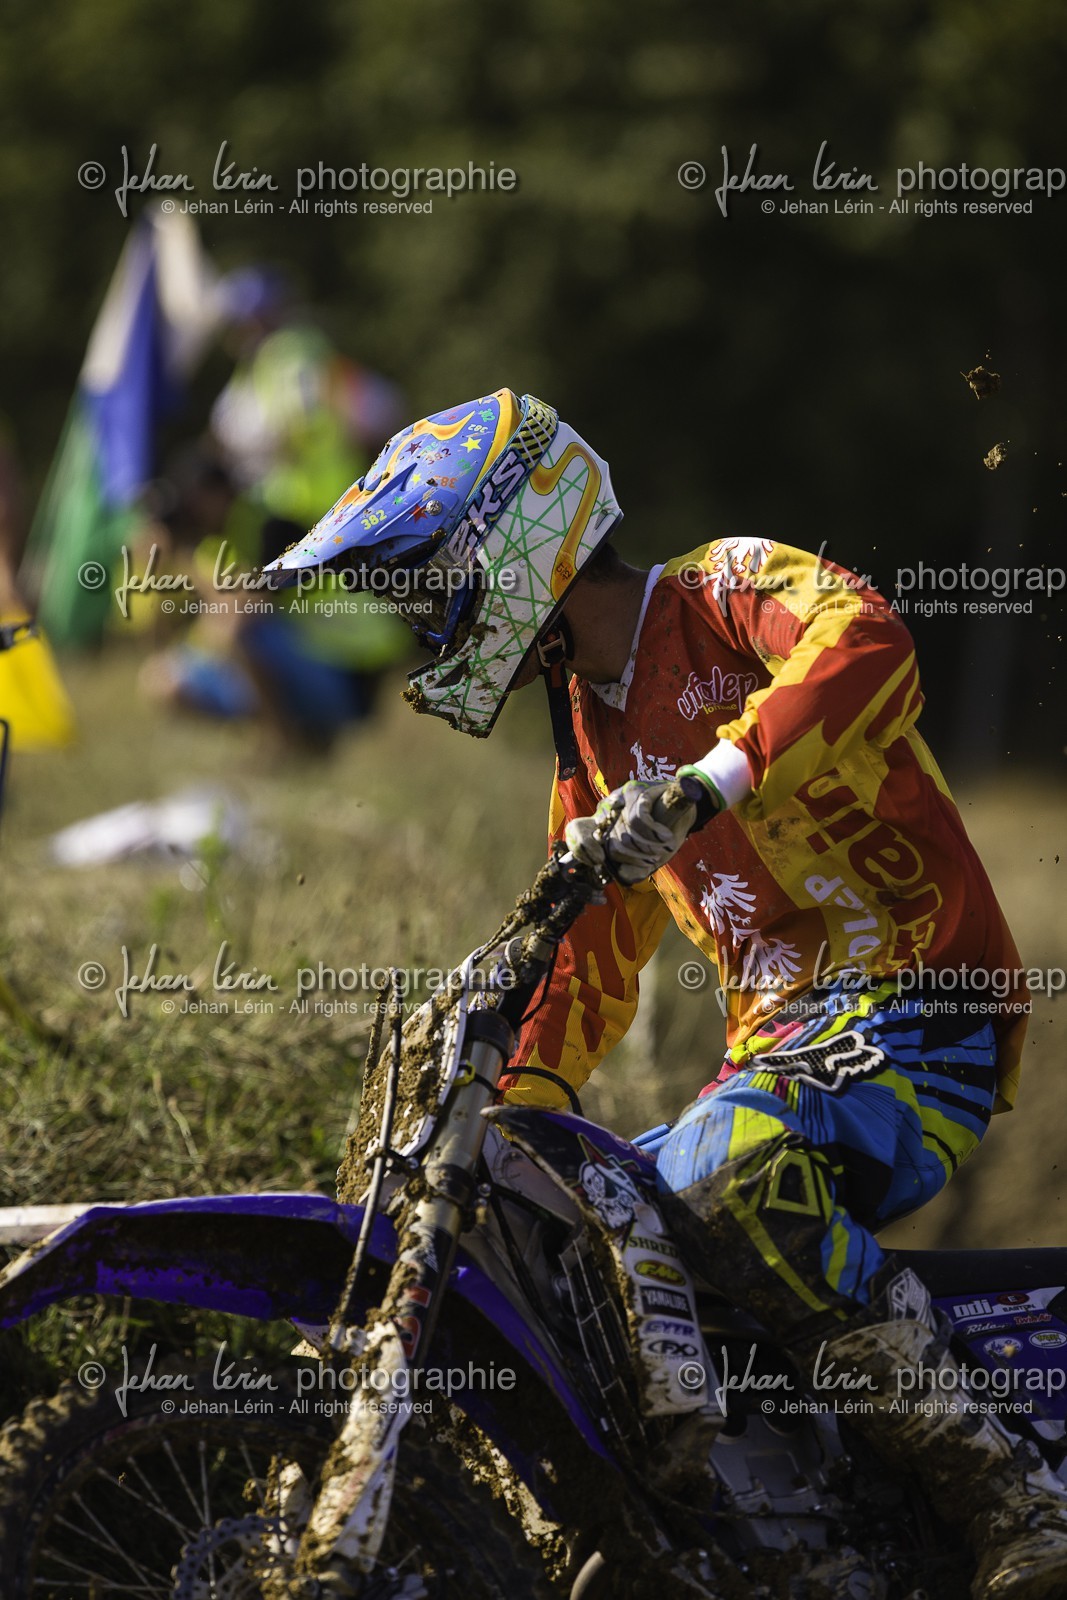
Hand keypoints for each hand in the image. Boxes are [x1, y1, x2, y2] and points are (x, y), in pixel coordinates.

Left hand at [565, 773, 720, 885]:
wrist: (687, 803)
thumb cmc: (667, 829)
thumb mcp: (653, 852)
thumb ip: (639, 866)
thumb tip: (623, 876)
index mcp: (609, 825)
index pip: (606, 848)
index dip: (626, 860)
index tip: (646, 863)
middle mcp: (611, 811)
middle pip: (617, 842)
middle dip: (640, 855)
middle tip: (657, 857)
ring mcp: (622, 798)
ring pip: (627, 831)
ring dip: (649, 844)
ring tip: (665, 846)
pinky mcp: (638, 791)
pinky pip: (638, 817)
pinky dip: (653, 831)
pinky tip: (666, 835)